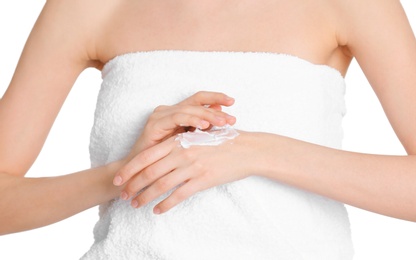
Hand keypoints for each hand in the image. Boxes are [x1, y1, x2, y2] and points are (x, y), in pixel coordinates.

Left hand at [114, 131, 254, 213]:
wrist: (247, 149)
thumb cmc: (224, 140)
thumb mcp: (199, 136)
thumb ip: (180, 143)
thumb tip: (164, 156)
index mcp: (179, 141)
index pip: (147, 156)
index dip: (131, 169)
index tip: (119, 179)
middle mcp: (182, 153)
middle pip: (150, 172)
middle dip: (133, 185)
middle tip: (123, 196)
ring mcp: (192, 167)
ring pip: (161, 185)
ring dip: (145, 196)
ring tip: (136, 204)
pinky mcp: (202, 180)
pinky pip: (179, 195)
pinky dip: (166, 204)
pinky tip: (158, 210)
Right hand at [125, 91, 235, 159]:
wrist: (143, 174)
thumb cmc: (168, 161)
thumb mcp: (191, 144)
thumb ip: (203, 130)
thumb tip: (224, 118)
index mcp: (179, 113)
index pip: (200, 100)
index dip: (216, 99)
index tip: (232, 102)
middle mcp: (169, 110)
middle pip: (196, 100)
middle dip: (215, 106)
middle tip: (231, 117)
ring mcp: (161, 116)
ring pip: (188, 108)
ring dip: (206, 115)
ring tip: (222, 121)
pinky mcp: (154, 124)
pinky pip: (176, 118)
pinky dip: (191, 120)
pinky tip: (203, 125)